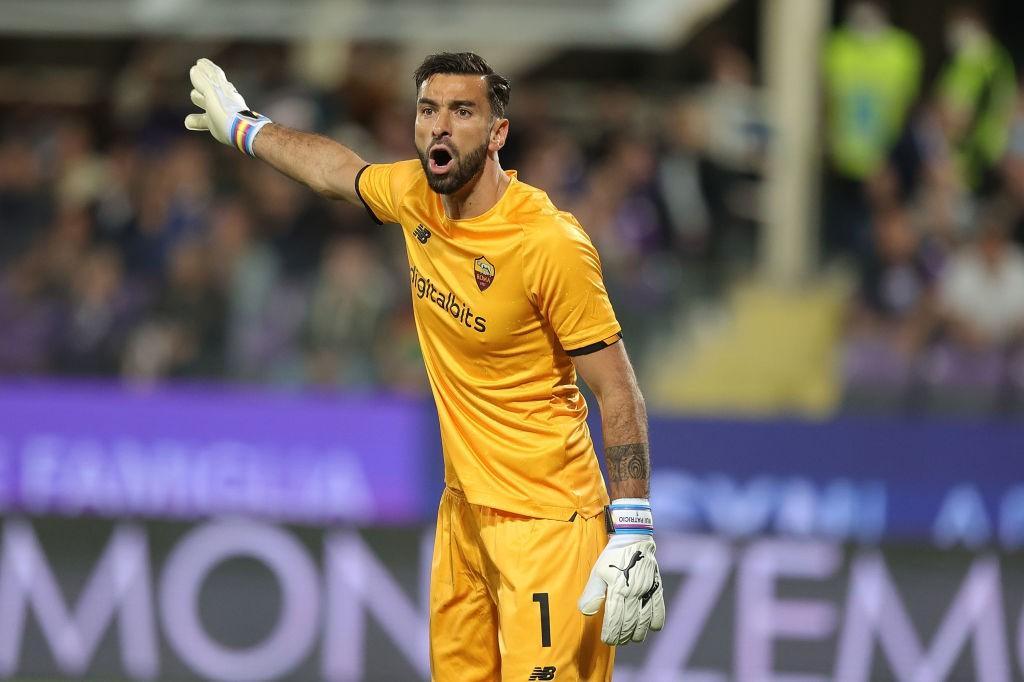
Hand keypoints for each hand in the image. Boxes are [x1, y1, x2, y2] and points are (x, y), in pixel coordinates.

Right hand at [185, 58, 270, 155]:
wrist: (241, 132)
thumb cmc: (226, 111)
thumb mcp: (212, 93)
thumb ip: (203, 80)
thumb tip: (195, 69)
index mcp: (222, 88)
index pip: (213, 73)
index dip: (207, 67)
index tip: (200, 62)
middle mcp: (222, 99)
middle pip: (209, 87)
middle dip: (203, 82)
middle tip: (198, 74)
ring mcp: (220, 112)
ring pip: (206, 103)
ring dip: (199, 99)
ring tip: (195, 97)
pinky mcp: (218, 126)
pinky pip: (204, 121)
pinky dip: (196, 120)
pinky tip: (188, 122)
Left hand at [578, 499, 665, 644]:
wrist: (634, 537)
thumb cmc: (612, 555)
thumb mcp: (598, 572)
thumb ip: (592, 593)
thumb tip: (585, 612)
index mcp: (619, 589)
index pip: (615, 619)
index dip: (611, 633)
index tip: (607, 640)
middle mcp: (634, 592)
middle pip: (630, 623)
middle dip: (623, 636)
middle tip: (617, 641)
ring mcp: (647, 590)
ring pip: (644, 620)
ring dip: (638, 632)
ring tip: (631, 638)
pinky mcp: (657, 587)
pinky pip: (659, 608)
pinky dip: (656, 621)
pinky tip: (651, 628)